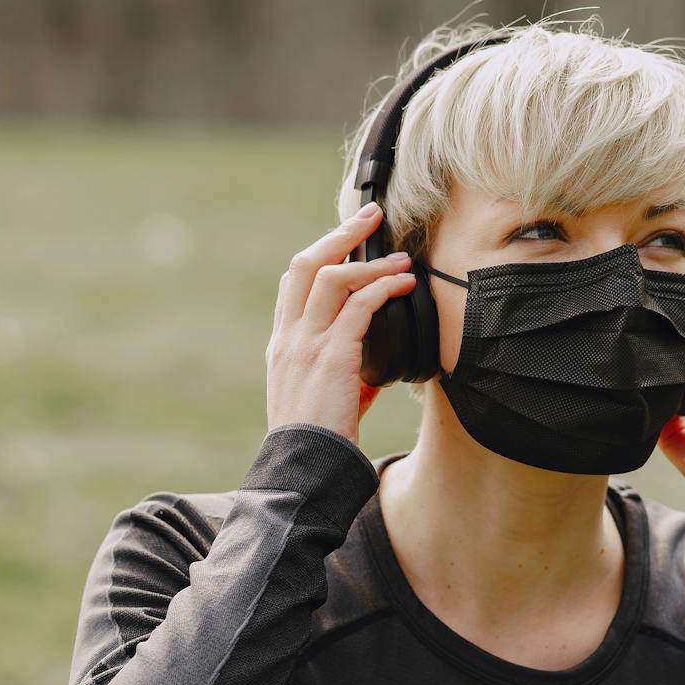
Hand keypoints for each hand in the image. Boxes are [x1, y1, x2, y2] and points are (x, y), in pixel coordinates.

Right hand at [266, 200, 415, 443]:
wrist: (303, 469)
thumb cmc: (315, 443)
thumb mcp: (322, 400)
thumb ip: (341, 376)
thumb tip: (370, 371)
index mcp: (282, 346)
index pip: (294, 283)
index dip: (322, 254)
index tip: (348, 241)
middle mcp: (289, 338)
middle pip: (306, 265)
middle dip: (340, 235)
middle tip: (370, 216)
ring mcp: (306, 345)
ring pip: (333, 277)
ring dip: (370, 260)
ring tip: (401, 258)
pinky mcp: (332, 357)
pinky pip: (359, 307)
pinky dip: (383, 288)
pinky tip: (403, 285)